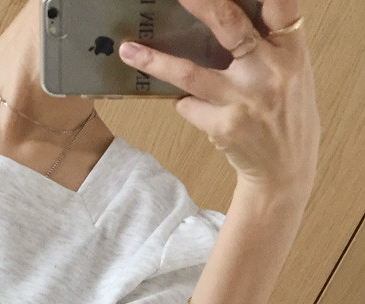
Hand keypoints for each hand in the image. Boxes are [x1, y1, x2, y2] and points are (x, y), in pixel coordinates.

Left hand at [118, 0, 319, 201]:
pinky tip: (194, 107)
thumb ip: (267, 46)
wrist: (284, 170)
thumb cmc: (284, 115)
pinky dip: (185, 103)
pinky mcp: (222, 126)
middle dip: (202, 4)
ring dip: (154, 61)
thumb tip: (222, 18)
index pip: (281, 5)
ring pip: (190, 73)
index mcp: (292, 51)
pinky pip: (188, 106)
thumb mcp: (291, 73)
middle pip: (230, 27)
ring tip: (128, 50)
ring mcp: (244, 100)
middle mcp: (270, 72)